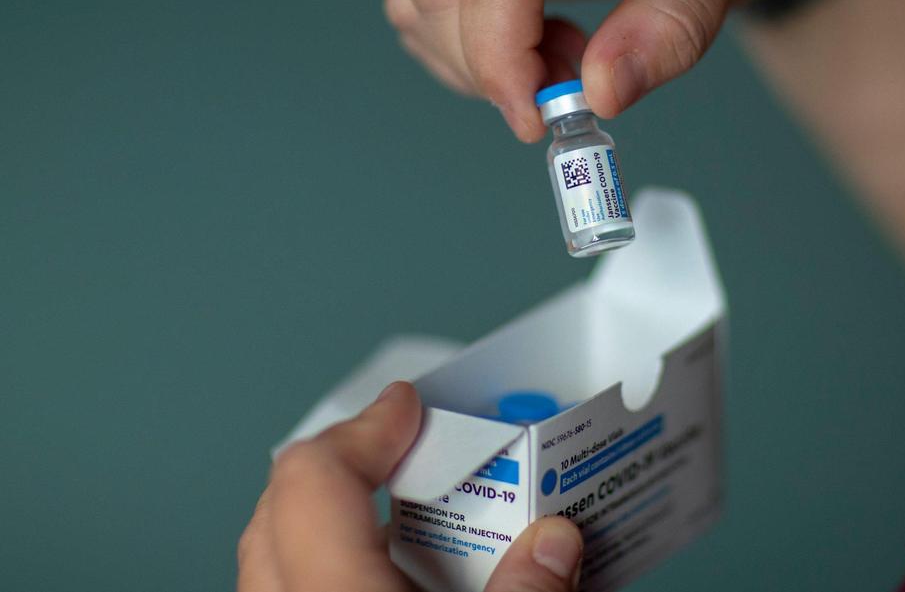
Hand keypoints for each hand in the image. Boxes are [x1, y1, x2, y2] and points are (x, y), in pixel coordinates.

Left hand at [238, 381, 582, 591]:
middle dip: (348, 464)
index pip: (313, 479)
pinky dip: (332, 565)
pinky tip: (392, 579)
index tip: (408, 406)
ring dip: (335, 521)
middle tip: (413, 453)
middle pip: (281, 507)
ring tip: (408, 520)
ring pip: (276, 556)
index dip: (365, 428)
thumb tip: (554, 541)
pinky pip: (292, 589)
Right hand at [384, 0, 771, 141]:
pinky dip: (462, 44)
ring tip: (562, 52)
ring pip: (416, 2)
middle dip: (494, 69)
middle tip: (568, 86)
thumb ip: (666, 24)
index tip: (535, 123)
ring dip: (476, 60)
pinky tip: (532, 37)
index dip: (502, 62)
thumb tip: (604, 93)